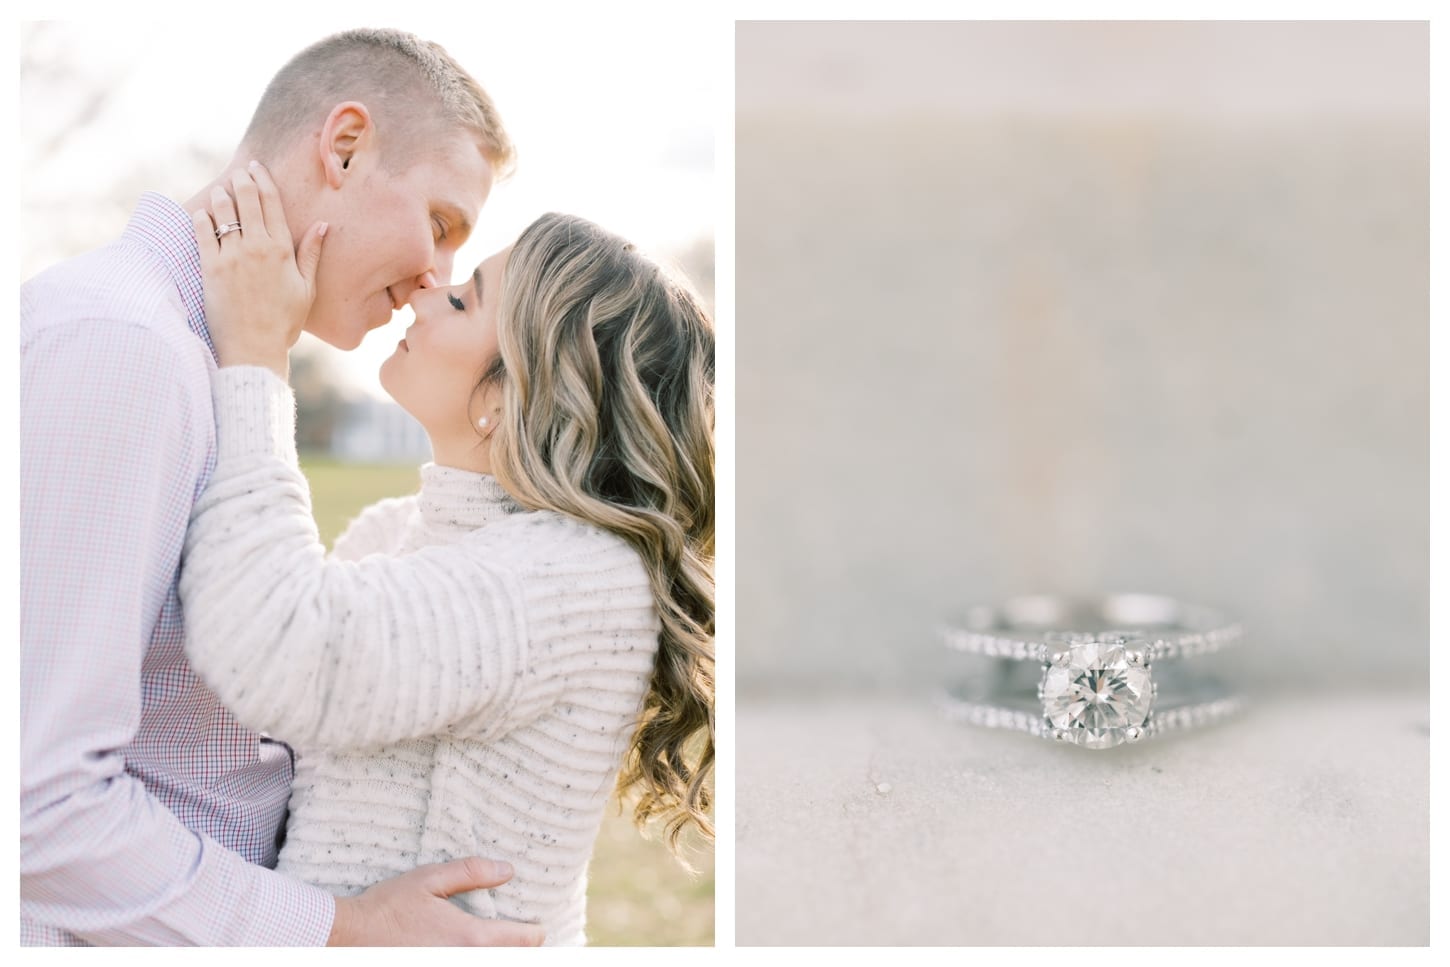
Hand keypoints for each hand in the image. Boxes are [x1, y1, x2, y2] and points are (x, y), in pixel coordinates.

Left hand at [191, 162, 326, 378]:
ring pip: (223, 213)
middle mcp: (256, 248)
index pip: (271, 204)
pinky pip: (203, 234)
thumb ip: (311, 254)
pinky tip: (203, 212)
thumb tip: (323, 226)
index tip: (257, 168)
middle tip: (240, 171)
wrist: (254, 347)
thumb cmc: (284, 322)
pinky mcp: (210, 268)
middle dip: (243, 181)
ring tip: (221, 190)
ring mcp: (231, 257)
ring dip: (221, 196)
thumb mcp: (306, 288)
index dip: (264, 182)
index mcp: (282, 251)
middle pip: (247, 201)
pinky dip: (202, 219)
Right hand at [326, 857, 543, 946]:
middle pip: (511, 960)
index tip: (538, 927)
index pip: (523, 941)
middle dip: (521, 950)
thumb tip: (507, 870)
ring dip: (498, 955)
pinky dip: (476, 959)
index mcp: (470, 936)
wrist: (349, 937)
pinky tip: (470, 951)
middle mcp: (464, 961)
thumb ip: (471, 873)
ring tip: (500, 946)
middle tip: (524, 941)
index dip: (536, 933)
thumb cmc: (388, 906)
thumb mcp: (429, 879)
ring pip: (491, 965)